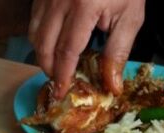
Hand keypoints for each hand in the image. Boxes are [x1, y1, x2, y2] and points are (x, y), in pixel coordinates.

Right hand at [28, 0, 144, 98]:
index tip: (61, 92)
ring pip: (35, 36)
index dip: (63, 75)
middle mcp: (60, 1)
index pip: (67, 51)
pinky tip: (54, 43)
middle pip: (45, 47)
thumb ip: (118, 52)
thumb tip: (111, 86)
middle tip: (60, 80)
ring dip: (43, 55)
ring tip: (57, 63)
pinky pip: (34, 23)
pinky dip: (40, 38)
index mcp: (84, 6)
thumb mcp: (130, 17)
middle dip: (50, 69)